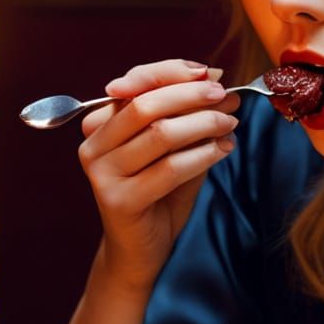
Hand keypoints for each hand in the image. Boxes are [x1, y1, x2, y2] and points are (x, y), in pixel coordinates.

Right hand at [77, 59, 239, 295]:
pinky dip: (203, 154)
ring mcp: (102, 174)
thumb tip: (217, 79)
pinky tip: (224, 149)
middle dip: (190, 94)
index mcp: (100, 124)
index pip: (135, 83)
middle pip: (145, 104)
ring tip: (230, 122)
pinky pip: (169, 168)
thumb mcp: (173, 147)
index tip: (210, 73)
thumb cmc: (160, 194)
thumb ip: (187, 115)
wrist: (141, 251)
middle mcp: (94, 146)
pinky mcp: (119, 201)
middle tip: (225, 95)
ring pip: (160, 133)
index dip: (172, 72)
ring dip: (203, 122)